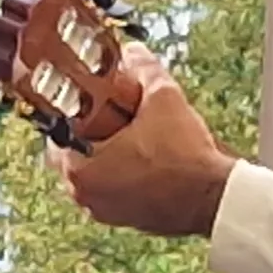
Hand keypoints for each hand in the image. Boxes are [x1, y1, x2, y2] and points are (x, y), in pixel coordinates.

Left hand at [51, 47, 236, 238]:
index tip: (95, 100)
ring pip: (96, 172)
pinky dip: (124, 172)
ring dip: (109, 152)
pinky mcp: (126, 219)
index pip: (58, 132)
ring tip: (136, 133)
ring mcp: (105, 211)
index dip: (78, 110)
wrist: (214, 198)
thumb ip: (144, 70)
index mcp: (80, 170)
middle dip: (94, 130)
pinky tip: (149, 156)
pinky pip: (114, 188)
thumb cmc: (184, 160)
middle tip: (117, 113)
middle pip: (76, 152)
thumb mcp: (163, 100)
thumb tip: (134, 52)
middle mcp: (85, 196)